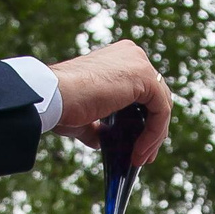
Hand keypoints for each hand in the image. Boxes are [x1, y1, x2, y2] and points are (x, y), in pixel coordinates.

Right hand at [48, 41, 172, 164]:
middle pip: (156, 97)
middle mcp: (132, 55)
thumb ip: (97, 124)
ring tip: (141, 159)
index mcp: (119, 58)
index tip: (138, 146)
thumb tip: (101, 140)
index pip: (143, 91)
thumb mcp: (84, 115)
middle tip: (144, 155)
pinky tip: (140, 152)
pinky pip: (161, 111)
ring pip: (161, 105)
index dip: (145, 120)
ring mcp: (140, 63)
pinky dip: (154, 134)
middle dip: (153, 130)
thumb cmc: (62, 103)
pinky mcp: (146, 77)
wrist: (53, 97)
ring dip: (154, 136)